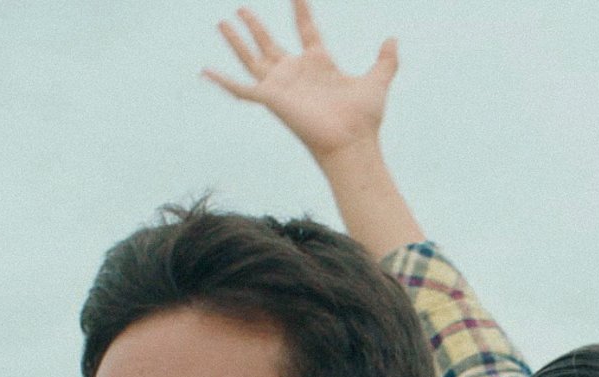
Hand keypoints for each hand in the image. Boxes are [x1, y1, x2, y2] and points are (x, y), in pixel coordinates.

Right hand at [204, 0, 397, 162]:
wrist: (351, 141)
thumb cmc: (363, 118)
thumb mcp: (377, 81)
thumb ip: (386, 60)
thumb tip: (393, 39)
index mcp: (319, 64)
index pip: (306, 29)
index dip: (301, 10)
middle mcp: (296, 72)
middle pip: (269, 43)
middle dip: (255, 26)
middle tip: (241, 9)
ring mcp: (281, 85)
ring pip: (251, 57)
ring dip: (236, 40)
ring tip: (222, 22)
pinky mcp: (271, 98)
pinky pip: (241, 88)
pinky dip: (222, 81)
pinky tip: (206, 70)